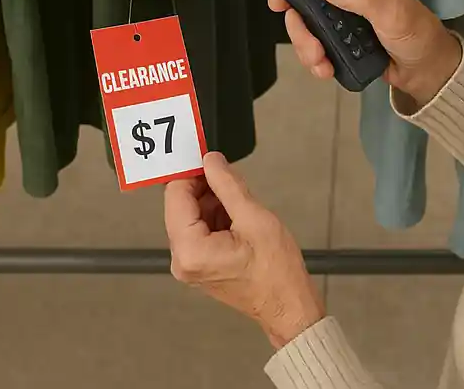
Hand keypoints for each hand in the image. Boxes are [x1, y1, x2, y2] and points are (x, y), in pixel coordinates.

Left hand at [165, 152, 324, 348]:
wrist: (288, 305)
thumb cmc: (276, 272)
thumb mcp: (253, 217)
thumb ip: (227, 184)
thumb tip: (210, 160)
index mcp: (190, 250)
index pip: (175, 195)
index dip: (192, 172)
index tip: (208, 158)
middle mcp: (182, 260)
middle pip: (181, 205)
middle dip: (205, 188)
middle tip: (231, 181)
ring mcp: (189, 264)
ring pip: (191, 215)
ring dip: (213, 202)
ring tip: (240, 209)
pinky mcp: (198, 265)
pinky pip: (198, 229)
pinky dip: (215, 217)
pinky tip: (237, 220)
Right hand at [268, 0, 461, 107]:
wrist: (424, 69)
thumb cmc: (417, 34)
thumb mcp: (390, 13)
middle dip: (303, 23)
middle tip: (308, 42)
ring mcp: (343, 9)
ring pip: (308, 20)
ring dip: (307, 44)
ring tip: (319, 61)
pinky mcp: (340, 32)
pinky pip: (315, 39)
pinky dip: (315, 56)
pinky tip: (325, 66)